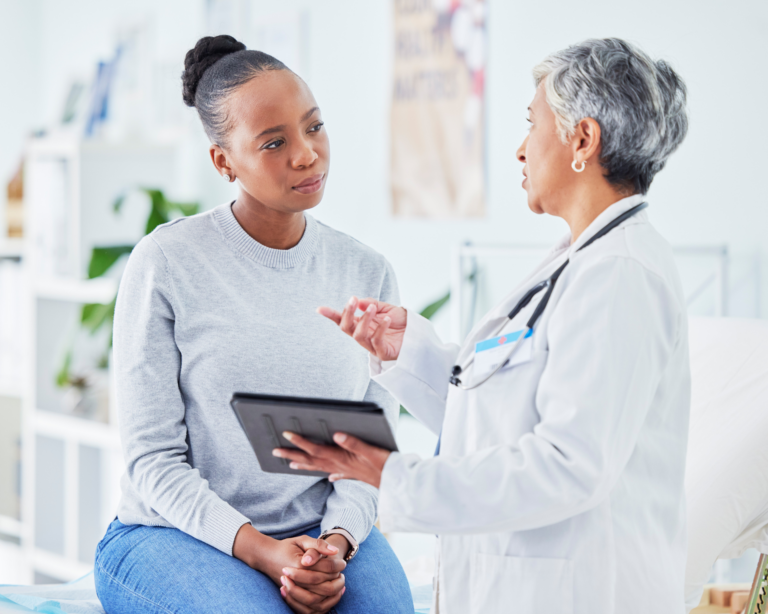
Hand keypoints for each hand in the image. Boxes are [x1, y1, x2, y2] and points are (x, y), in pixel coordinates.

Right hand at [233, 525, 345, 612]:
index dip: (337, 565)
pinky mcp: (292, 598)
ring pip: (318, 600)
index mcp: (300, 564)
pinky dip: (323, 604)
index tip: (343, 563)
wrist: (267, 557)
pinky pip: (310, 608)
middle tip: (342, 574)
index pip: (325, 568)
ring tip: (339, 584)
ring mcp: (293, 591)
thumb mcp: (302, 540)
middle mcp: (296, 580)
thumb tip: (335, 551)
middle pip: (324, 586)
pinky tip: (331, 595)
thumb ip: (319, 544)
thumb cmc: (286, 547)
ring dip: (332, 593)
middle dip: (337, 581)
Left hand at [274, 431, 389, 488]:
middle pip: (311, 459)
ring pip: (320, 467)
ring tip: (291, 464)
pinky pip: (337, 473)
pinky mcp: (355, 473)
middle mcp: (340, 465)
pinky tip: (329, 476)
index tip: (286, 434)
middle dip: (293, 454)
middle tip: (275, 451)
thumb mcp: (371, 450)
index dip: (300, 442)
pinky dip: (330, 473)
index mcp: (341, 457)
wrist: (398, 482)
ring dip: (304, 464)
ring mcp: (346, 470)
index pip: (316, 449)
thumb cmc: (385, 464)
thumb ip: (354, 442)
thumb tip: (336, 434)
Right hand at [317, 296, 406, 361]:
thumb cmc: (400, 321)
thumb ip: (372, 304)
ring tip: (372, 308)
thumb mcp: (385, 308)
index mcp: (361, 324)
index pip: (343, 320)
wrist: (417, 331)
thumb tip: (359, 302)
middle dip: (347, 314)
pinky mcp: (383, 352)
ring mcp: (372, 345)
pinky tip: (387, 320)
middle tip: (352, 300)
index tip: (319, 309)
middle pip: (346, 328)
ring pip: (358, 335)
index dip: (331, 315)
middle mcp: (364, 335)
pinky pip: (377, 341)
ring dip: (364, 320)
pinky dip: (380, 329)